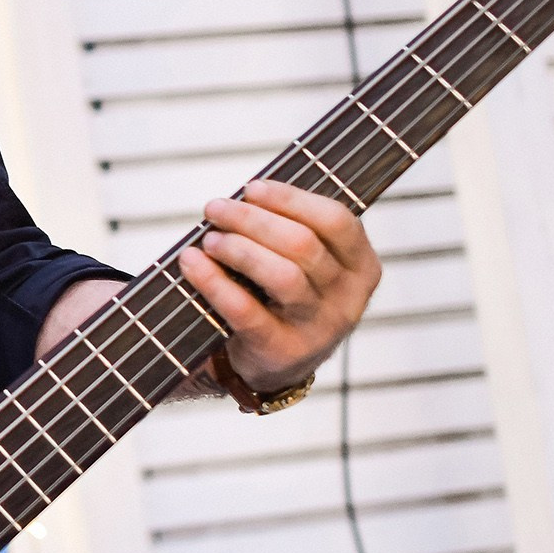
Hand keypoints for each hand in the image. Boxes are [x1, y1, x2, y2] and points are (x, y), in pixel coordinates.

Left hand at [178, 180, 380, 392]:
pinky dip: (214, 282)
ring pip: (282, 276)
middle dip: (253, 220)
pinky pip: (247, 311)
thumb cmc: (286, 296)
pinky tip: (192, 263)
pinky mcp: (282, 351)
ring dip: (239, 249)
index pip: (337, 220)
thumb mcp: (306, 265)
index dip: (291, 199)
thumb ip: (290, 229)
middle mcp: (348, 299)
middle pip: (304, 245)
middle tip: (216, 208)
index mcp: (361, 266)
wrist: (278, 364)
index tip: (252, 188)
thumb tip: (244, 195)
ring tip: (210, 239)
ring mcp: (318, 328)